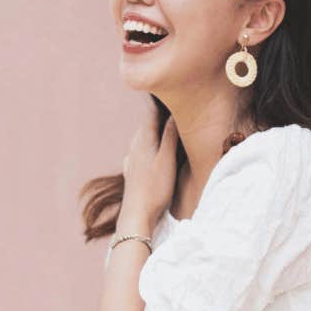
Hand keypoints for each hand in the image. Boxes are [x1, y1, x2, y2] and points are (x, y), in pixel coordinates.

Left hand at [120, 98, 178, 224]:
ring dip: (156, 132)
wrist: (137, 214)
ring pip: (144, 137)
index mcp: (144, 138)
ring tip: (169, 127)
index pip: (154, 113)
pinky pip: (142, 151)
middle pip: (149, 124)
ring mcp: (132, 158)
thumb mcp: (167, 159)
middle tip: (178, 109)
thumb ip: (170, 135)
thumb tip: (174, 113)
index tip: (178, 96)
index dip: (165, 105)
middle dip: (162, 117)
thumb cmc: (155, 187)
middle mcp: (135, 145)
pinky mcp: (132, 171)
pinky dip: (151, 146)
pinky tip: (153, 150)